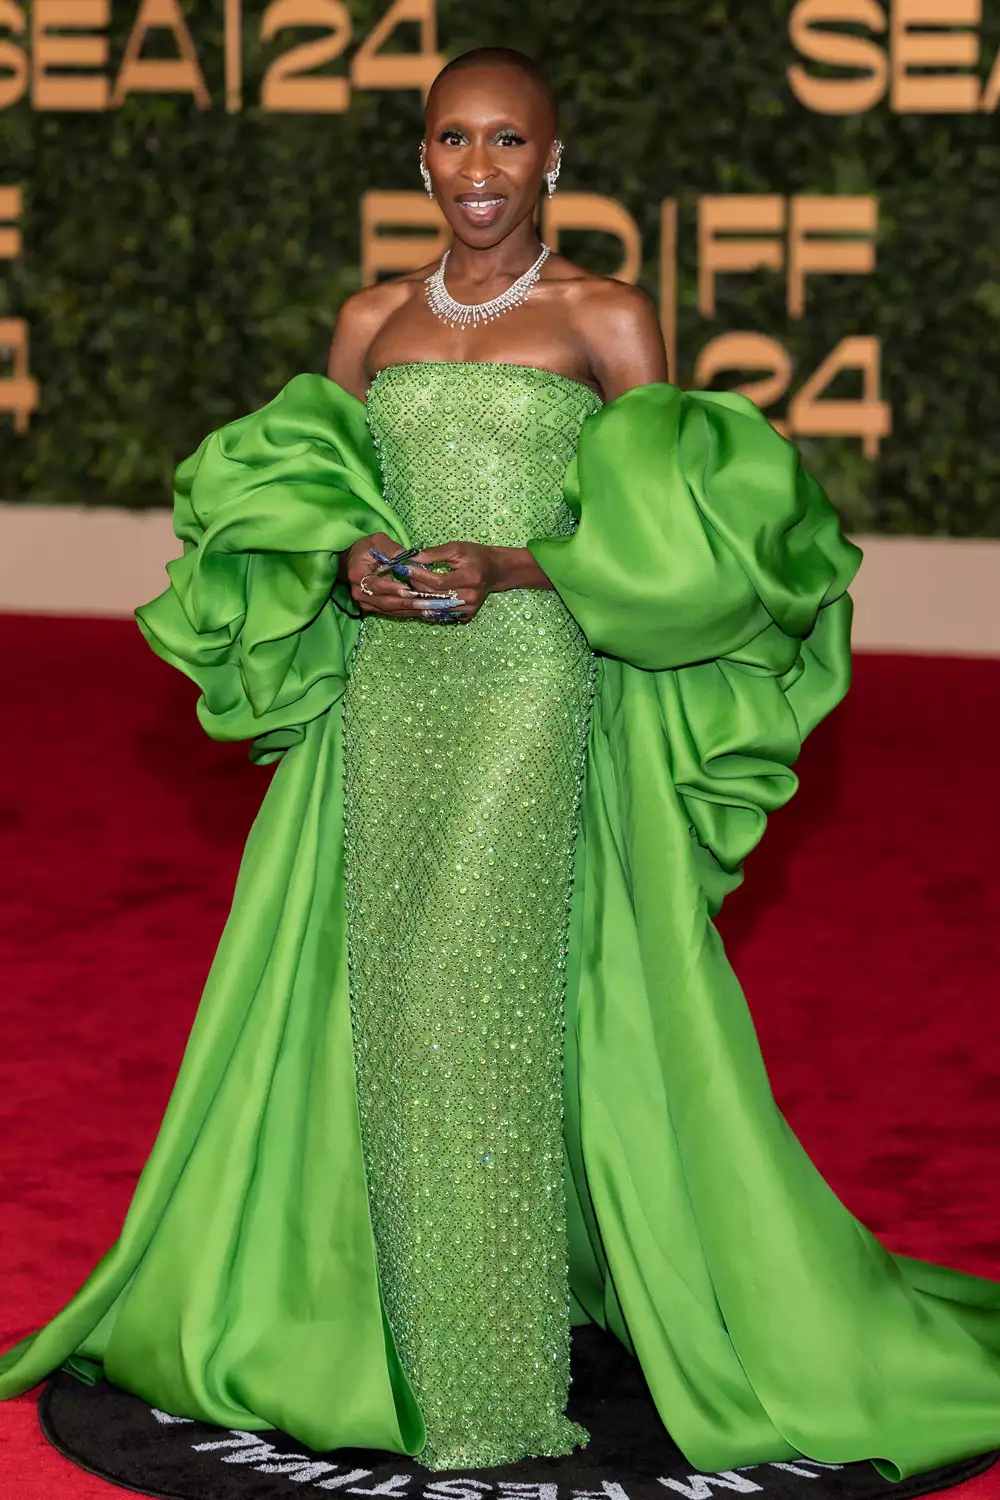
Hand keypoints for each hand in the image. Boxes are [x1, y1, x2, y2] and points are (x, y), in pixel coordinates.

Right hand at [344, 533, 465, 620]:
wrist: (356, 559)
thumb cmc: (368, 547)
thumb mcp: (380, 541)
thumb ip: (393, 550)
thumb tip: (411, 558)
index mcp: (357, 574)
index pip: (376, 585)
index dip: (392, 588)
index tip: (409, 590)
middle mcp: (359, 592)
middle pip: (384, 602)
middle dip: (406, 603)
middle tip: (426, 603)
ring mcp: (366, 602)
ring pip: (390, 610)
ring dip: (410, 610)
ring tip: (430, 609)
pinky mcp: (374, 608)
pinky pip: (392, 612)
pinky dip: (408, 612)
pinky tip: (425, 611)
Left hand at [403, 542, 505, 621]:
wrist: (495, 571)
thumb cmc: (476, 556)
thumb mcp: (457, 548)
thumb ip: (435, 553)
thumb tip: (414, 558)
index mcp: (471, 578)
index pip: (439, 582)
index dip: (420, 576)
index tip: (405, 568)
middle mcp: (471, 596)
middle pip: (436, 596)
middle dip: (416, 586)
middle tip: (403, 577)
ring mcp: (469, 608)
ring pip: (436, 607)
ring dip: (419, 598)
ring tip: (407, 588)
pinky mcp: (467, 615)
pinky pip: (443, 613)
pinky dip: (430, 607)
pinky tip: (419, 600)